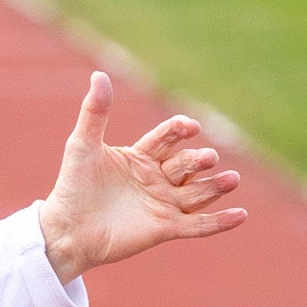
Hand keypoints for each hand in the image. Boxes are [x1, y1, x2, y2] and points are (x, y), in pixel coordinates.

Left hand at [32, 71, 243, 286]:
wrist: (65, 231)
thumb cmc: (72, 188)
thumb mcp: (82, 145)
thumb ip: (95, 112)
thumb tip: (99, 75)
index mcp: (140, 156)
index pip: (167, 137)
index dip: (179, 130)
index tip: (189, 127)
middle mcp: (156, 178)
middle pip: (186, 164)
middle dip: (199, 160)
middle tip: (209, 158)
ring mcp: (163, 204)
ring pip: (198, 192)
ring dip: (216, 186)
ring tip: (232, 179)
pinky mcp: (165, 229)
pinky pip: (197, 225)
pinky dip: (220, 222)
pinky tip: (241, 215)